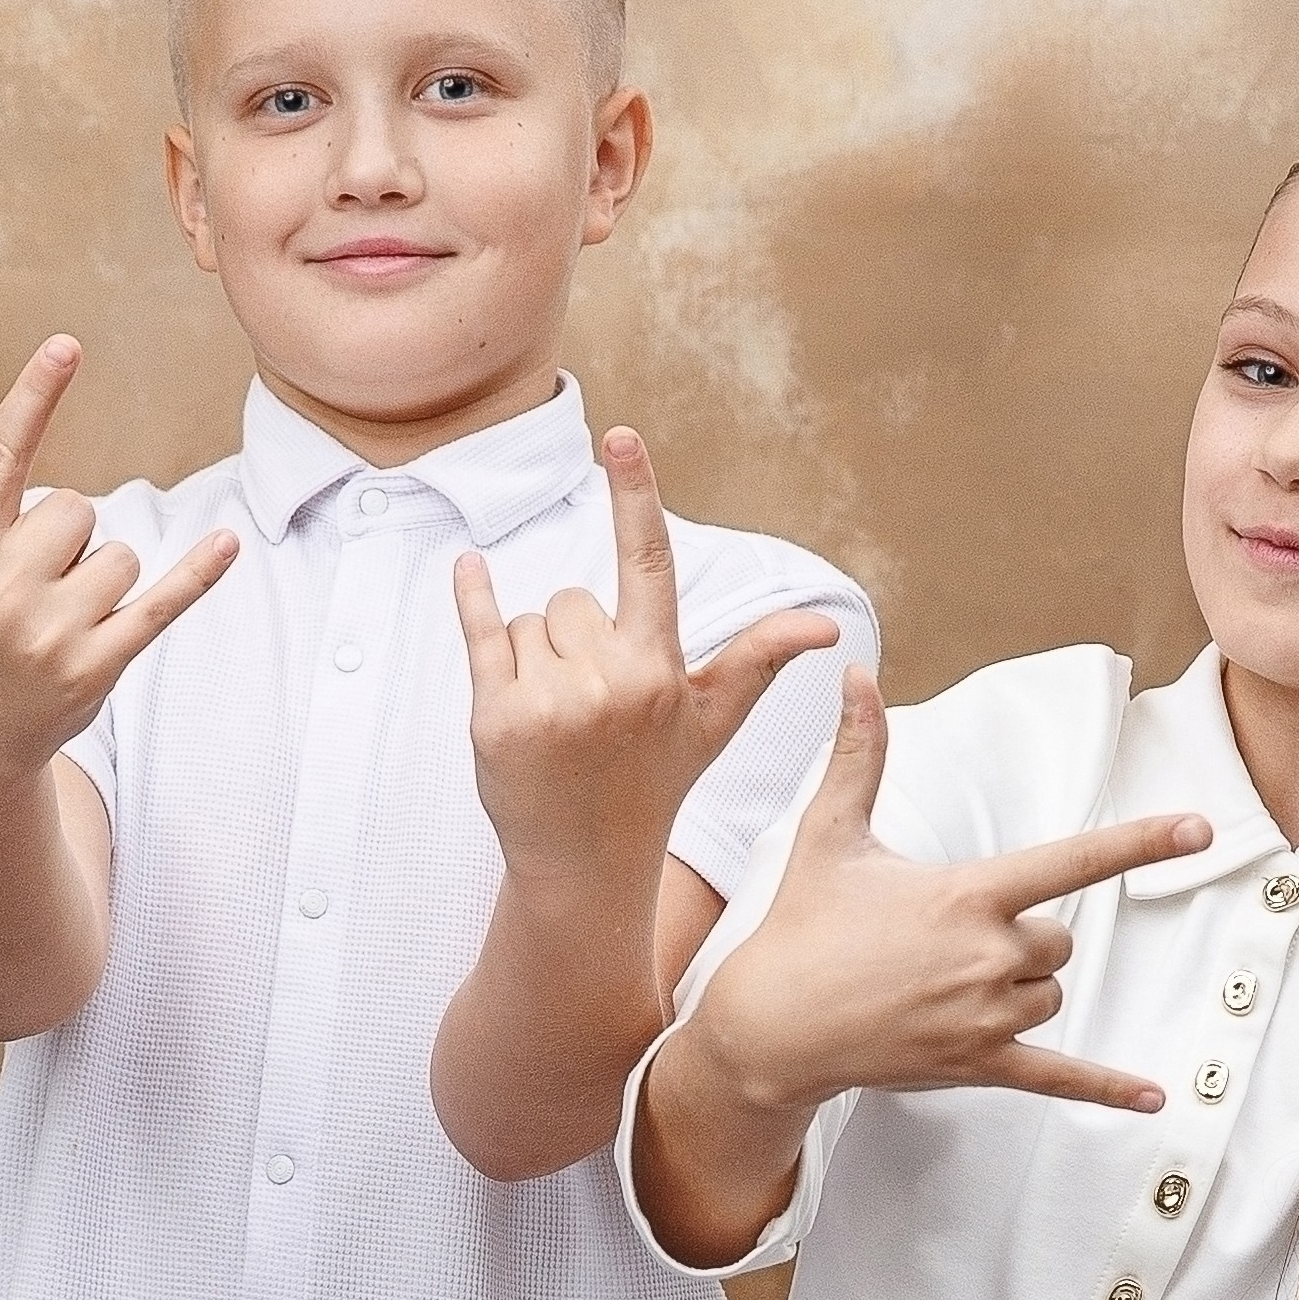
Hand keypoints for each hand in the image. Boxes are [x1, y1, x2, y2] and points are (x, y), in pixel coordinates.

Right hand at [0, 336, 238, 803]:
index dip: (33, 399)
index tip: (67, 345)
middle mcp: (1, 589)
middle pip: (78, 509)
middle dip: (65, 538)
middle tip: (29, 586)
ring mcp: (51, 632)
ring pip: (118, 554)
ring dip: (101, 577)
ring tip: (57, 619)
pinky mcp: (97, 666)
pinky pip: (162, 604)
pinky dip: (197, 575)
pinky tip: (229, 544)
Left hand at [453, 427, 839, 894]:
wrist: (586, 863)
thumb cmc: (654, 779)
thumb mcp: (712, 719)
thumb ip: (760, 658)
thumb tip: (829, 629)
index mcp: (659, 670)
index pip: (649, 563)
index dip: (635, 494)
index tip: (619, 435)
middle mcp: (607, 682)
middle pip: (573, 600)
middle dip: (577, 637)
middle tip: (590, 706)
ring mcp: (548, 701)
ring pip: (529, 619)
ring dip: (536, 654)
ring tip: (557, 717)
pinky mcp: (495, 718)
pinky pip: (481, 629)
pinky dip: (472, 597)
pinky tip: (468, 568)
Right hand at [692, 663, 1211, 1117]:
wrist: (770, 1023)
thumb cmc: (802, 924)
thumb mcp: (831, 834)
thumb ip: (859, 754)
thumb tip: (855, 673)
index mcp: (967, 894)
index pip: (1073, 861)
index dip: (1141, 842)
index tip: (1200, 828)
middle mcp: (987, 956)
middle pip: (1060, 941)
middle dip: (1024, 938)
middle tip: (947, 943)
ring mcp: (985, 1016)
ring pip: (1051, 994)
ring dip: (1020, 988)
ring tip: (945, 985)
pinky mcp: (978, 1064)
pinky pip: (1059, 1078)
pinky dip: (1107, 1089)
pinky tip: (1154, 1100)